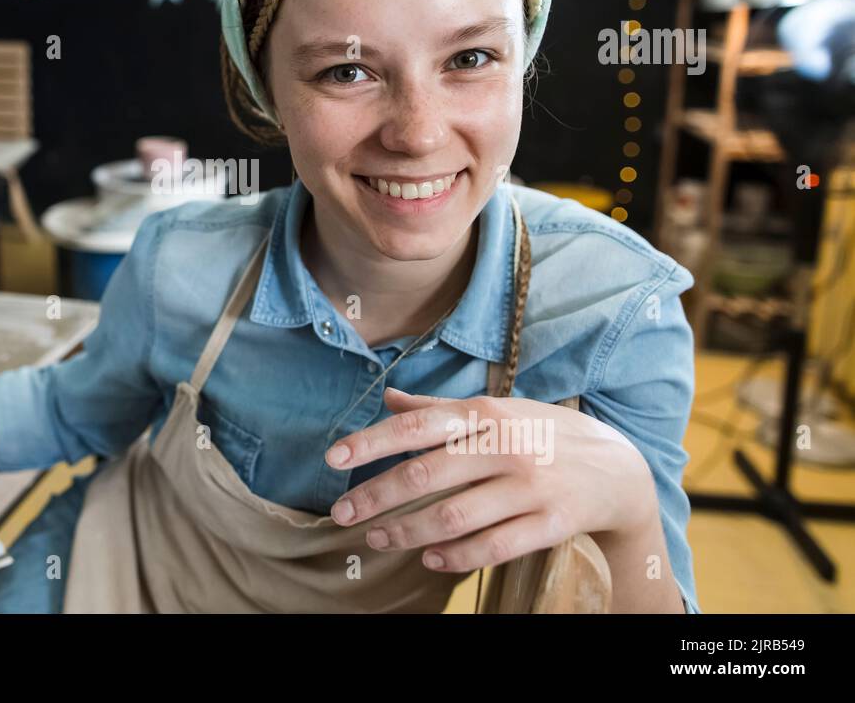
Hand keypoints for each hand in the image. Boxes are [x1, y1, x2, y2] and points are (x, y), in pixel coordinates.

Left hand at [324, 387, 656, 572]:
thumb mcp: (500, 409)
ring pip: (456, 514)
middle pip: (429, 472)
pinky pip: (494, 546)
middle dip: (378, 495)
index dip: (373, 441)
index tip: (334, 458)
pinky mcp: (551, 524)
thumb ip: (442, 407)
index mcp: (489, 413)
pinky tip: (428, 558)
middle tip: (343, 513)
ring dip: (409, 531)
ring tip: (378, 538)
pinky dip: (456, 556)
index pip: (420, 425)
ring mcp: (531, 487)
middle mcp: (507, 446)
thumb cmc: (545, 433)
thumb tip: (389, 397)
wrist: (620, 468)